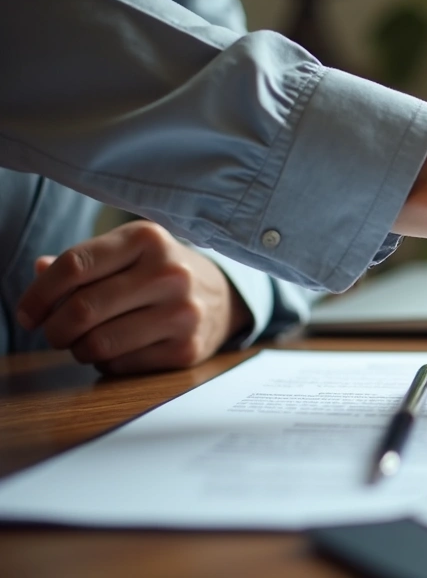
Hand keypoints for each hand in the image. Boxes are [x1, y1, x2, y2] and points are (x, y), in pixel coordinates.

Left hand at [16, 221, 252, 374]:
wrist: (222, 296)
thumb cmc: (159, 272)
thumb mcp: (127, 253)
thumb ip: (83, 261)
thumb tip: (39, 271)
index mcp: (147, 239)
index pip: (74, 266)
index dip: (38, 295)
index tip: (28, 314)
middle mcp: (170, 273)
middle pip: (82, 308)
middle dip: (54, 328)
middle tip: (53, 333)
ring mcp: (182, 313)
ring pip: (98, 342)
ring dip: (78, 348)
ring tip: (83, 342)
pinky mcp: (187, 349)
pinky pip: (121, 364)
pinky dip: (107, 361)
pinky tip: (117, 349)